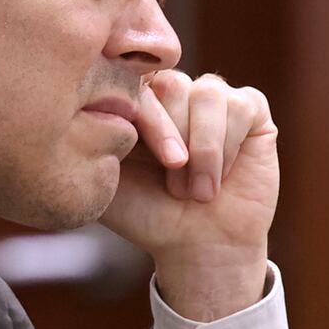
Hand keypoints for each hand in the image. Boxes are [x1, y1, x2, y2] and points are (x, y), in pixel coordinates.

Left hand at [99, 71, 278, 319]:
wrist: (195, 247)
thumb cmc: (146, 215)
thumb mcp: (103, 178)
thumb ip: (88, 140)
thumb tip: (79, 103)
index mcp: (134, 102)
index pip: (132, 81)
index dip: (142, 118)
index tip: (137, 157)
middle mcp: (171, 92)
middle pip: (171, 83)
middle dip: (172, 137)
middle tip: (173, 187)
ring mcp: (211, 98)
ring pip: (208, 93)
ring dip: (202, 149)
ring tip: (196, 191)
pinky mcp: (250, 110)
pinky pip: (241, 105)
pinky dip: (228, 147)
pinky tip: (221, 178)